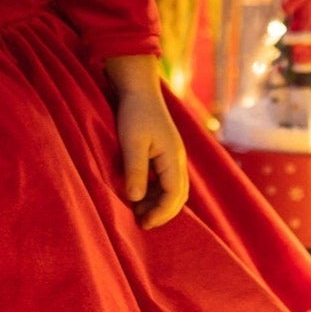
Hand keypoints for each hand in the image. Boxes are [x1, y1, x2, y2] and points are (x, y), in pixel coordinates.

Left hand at [106, 56, 188, 228]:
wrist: (138, 88)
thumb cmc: (134, 113)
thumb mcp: (132, 142)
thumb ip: (136, 170)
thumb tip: (136, 199)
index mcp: (173, 158)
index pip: (174, 194)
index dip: (161, 213)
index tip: (145, 223)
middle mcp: (177, 159)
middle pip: (178, 194)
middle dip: (162, 212)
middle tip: (142, 224)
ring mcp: (172, 155)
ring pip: (172, 187)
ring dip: (158, 202)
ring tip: (137, 212)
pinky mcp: (164, 152)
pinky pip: (165, 179)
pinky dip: (155, 191)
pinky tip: (139, 194)